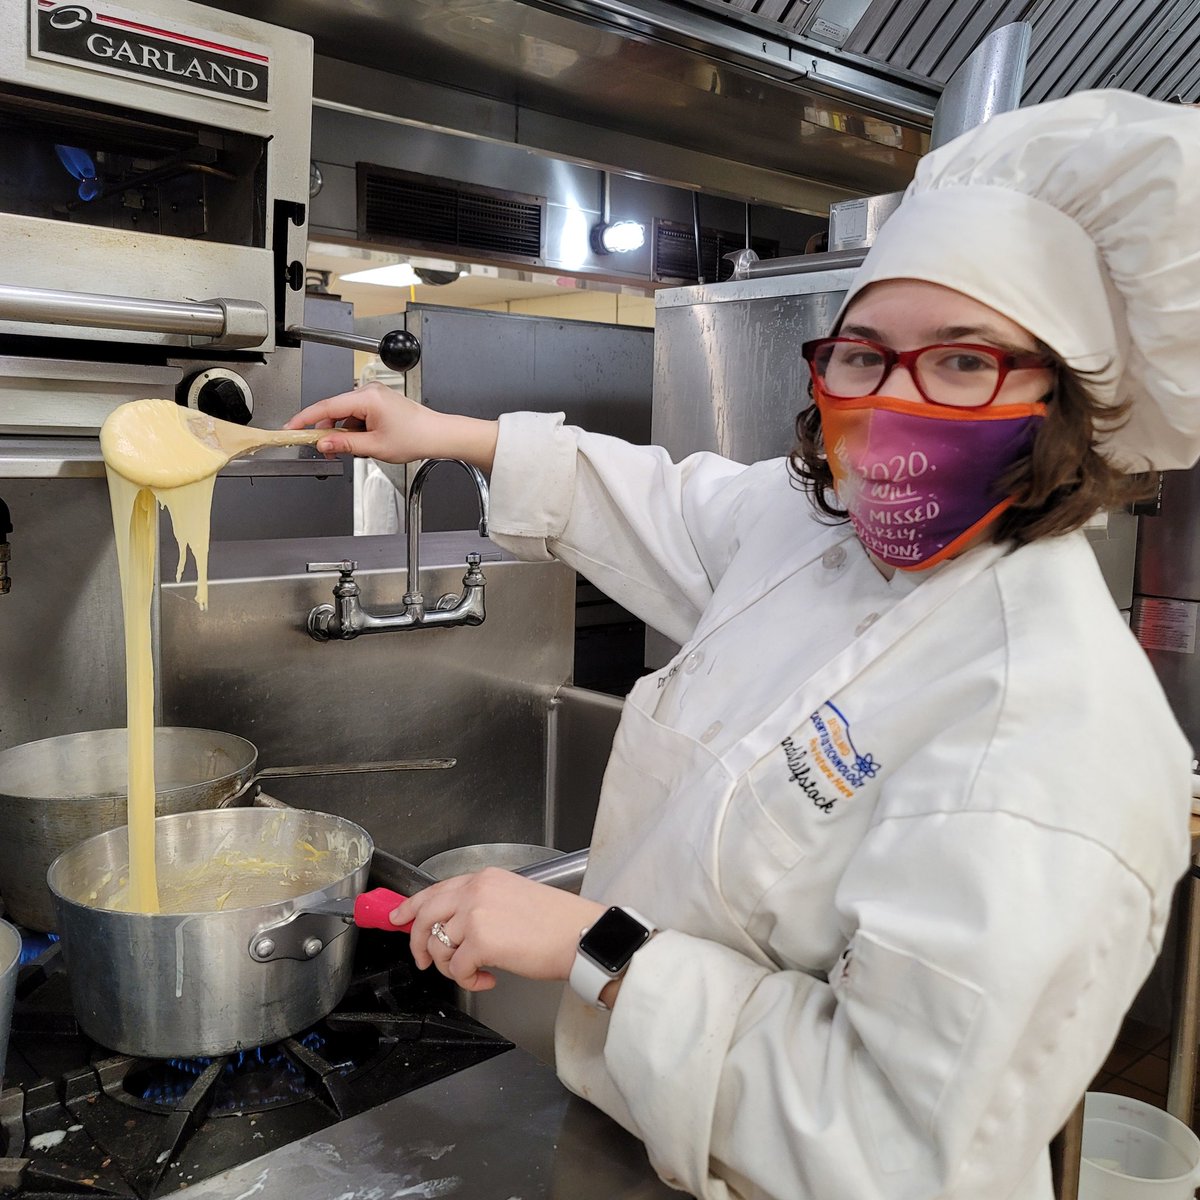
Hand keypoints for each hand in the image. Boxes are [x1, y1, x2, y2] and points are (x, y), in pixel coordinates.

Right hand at [285, 381, 497, 468]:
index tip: (291, 428)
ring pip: (345, 414)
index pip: (326, 406)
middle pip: (334, 410)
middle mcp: (369, 391)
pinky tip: (363, 441)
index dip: (305, 419)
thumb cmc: (415, 437)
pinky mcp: (378, 402)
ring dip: (343, 432)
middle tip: (325, 450)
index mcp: (367, 398)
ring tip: (355, 448)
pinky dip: (354, 429)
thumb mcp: (374, 446)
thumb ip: (344, 444)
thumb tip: (322, 443)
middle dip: (328, 431)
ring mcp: (374, 396)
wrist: (438, 435)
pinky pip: (356, 415)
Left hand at [392, 868, 606, 992]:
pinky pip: (457, 968)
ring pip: (439, 946)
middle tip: (425, 961)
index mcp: (484, 879)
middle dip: (418, 942)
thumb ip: (481, 904)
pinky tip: (488, 979)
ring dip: (453, 966)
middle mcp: (476, 891)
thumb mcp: (513, 897)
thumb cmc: (556, 922)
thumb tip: (453, 925)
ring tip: (476, 970)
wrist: (579, 936)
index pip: (434, 889)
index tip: (397, 918)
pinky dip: (470, 980)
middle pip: (425, 915)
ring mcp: (476, 914)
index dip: (411, 907)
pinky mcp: (481, 941)